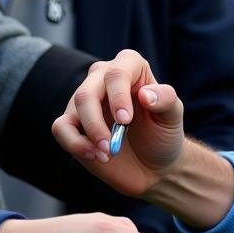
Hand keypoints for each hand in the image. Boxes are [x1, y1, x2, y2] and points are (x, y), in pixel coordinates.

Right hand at [51, 50, 183, 195]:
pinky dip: (75, 144)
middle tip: (111, 144)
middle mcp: (103, 77)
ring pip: (74, 108)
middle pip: (87, 92)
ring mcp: (86, 100)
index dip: (118, 97)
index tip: (125, 120)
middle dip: (96, 122)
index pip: (116, 73)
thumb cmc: (163, 134)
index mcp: (130, 66)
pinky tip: (98, 156)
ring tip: (109, 153)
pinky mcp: (73, 123)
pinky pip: (60, 127)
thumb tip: (144, 94)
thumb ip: (166, 100)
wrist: (153, 165)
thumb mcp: (173, 117)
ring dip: (90, 135)